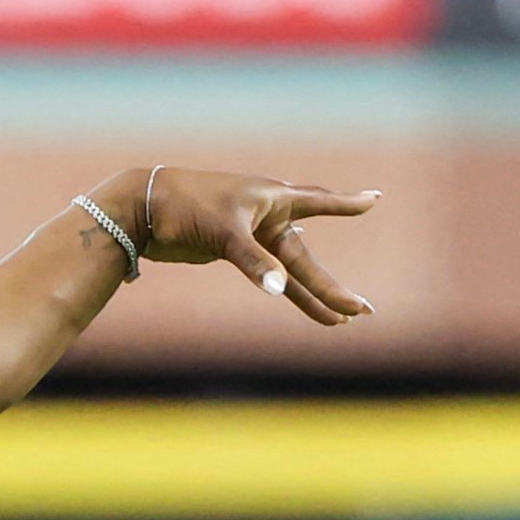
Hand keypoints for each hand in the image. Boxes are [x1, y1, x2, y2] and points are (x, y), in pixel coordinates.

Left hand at [126, 167, 378, 326]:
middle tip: (363, 310)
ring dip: (312, 296)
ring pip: (290, 272)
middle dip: (332, 287)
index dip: (346, 205)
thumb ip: (253, 262)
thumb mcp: (224, 232)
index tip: (375, 200)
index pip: (319, 202)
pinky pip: (267, 275)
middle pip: (307, 258)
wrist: (144, 209)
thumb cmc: (185, 207)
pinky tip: (297, 301)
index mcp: (272, 199)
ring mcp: (252, 237)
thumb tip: (279, 289)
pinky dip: (283, 289)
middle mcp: (267, 217)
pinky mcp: (234, 252)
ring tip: (341, 321)